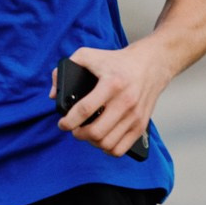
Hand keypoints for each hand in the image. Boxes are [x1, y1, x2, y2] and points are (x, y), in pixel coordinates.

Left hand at [55, 42, 169, 156]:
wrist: (151, 63)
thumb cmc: (117, 61)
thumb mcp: (89, 55)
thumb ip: (66, 69)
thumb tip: (53, 94)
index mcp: (111, 84)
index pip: (85, 109)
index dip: (68, 121)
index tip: (62, 124)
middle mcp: (125, 101)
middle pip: (96, 132)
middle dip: (78, 134)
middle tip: (74, 129)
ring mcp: (134, 115)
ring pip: (107, 144)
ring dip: (92, 143)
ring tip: (87, 134)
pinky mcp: (141, 125)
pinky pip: (121, 149)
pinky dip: (108, 149)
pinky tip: (102, 140)